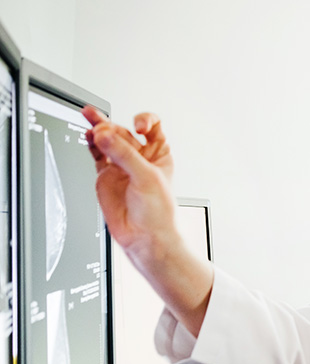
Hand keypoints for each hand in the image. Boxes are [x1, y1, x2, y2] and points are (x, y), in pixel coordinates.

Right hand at [83, 107, 176, 261]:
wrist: (145, 237)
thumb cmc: (159, 212)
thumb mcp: (147, 177)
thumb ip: (124, 155)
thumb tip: (104, 136)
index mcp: (159, 154)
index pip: (152, 127)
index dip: (144, 121)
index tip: (137, 126)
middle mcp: (140, 157)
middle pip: (124, 131)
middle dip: (113, 127)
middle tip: (102, 129)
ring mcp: (121, 166)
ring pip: (107, 140)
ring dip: (98, 127)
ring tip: (89, 117)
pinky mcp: (106, 175)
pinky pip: (97, 153)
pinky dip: (91, 144)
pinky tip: (87, 135)